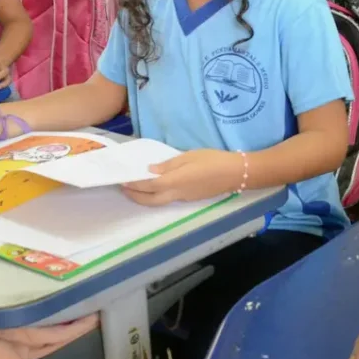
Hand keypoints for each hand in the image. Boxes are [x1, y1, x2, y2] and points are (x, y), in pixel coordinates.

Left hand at [121, 149, 242, 204]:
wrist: (236, 173)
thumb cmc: (213, 160)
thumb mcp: (189, 156)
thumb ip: (168, 164)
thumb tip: (150, 170)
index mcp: (175, 181)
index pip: (149, 185)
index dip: (135, 184)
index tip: (123, 179)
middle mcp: (177, 193)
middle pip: (151, 200)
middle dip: (135, 196)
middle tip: (124, 188)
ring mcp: (184, 197)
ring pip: (159, 202)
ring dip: (145, 197)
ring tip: (136, 188)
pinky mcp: (191, 198)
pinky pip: (169, 199)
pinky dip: (157, 195)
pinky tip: (157, 187)